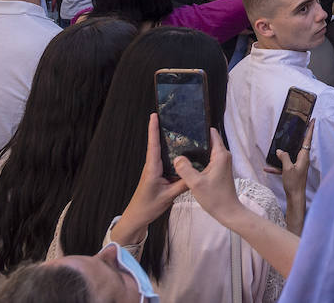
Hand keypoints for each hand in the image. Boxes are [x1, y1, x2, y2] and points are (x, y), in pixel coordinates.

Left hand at [111, 114, 188, 244]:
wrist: (137, 217)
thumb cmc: (148, 207)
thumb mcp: (168, 196)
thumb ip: (182, 184)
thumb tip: (196, 172)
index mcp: (152, 169)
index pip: (154, 145)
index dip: (153, 130)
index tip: (154, 115)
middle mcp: (152, 166)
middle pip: (157, 144)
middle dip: (161, 130)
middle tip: (170, 116)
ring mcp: (154, 171)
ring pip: (162, 153)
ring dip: (168, 141)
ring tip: (179, 130)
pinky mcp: (157, 175)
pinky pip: (166, 162)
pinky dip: (172, 155)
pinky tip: (182, 154)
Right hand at [174, 128, 245, 225]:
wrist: (227, 211)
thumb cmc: (215, 198)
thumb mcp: (196, 183)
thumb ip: (185, 169)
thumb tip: (177, 157)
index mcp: (221, 155)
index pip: (212, 134)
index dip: (201, 129)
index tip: (189, 126)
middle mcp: (223, 156)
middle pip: (209, 141)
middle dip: (196, 139)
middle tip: (180, 137)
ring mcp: (222, 163)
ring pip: (207, 151)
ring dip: (197, 150)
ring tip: (181, 147)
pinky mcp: (219, 170)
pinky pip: (207, 159)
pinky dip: (199, 159)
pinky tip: (187, 162)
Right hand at [266, 118, 314, 184]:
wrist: (295, 197)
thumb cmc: (294, 183)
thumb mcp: (287, 169)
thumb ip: (283, 157)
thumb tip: (279, 150)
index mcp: (304, 156)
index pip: (307, 140)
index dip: (310, 129)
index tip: (313, 120)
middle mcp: (303, 159)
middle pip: (300, 144)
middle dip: (298, 136)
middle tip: (297, 126)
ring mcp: (298, 165)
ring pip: (290, 155)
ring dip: (283, 152)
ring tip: (279, 144)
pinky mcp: (293, 171)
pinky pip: (284, 166)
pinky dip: (277, 167)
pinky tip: (267, 168)